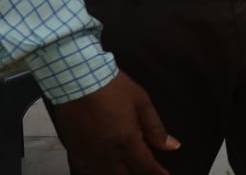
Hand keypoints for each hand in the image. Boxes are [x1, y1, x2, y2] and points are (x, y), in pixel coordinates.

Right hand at [49, 71, 176, 173]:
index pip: (145, 166)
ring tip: (129, 169)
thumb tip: (171, 145)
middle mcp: (107, 152)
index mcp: (126, 140)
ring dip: (120, 173)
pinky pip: (87, 168)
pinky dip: (99, 170)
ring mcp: (89, 153)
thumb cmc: (111, 87)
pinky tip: (104, 166)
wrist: (78, 80)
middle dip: (139, 174)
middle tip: (147, 171)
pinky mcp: (75, 149)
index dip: (157, 173)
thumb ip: (156, 128)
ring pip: (106, 174)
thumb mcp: (142, 103)